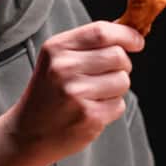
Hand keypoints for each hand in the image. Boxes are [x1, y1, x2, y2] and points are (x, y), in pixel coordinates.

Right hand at [5, 21, 143, 165]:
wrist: (28, 133)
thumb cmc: (49, 92)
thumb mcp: (57, 59)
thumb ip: (90, 44)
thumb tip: (130, 32)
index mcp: (56, 48)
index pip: (102, 32)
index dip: (126, 35)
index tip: (137, 41)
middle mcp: (64, 69)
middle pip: (118, 56)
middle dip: (122, 65)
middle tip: (107, 75)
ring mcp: (76, 94)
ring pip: (123, 81)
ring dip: (116, 88)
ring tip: (94, 95)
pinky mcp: (88, 117)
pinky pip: (119, 104)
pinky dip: (111, 108)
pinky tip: (91, 110)